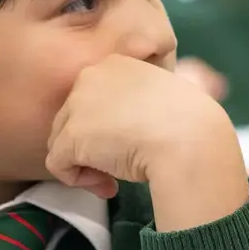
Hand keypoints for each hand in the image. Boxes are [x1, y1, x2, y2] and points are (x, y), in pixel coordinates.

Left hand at [47, 55, 247, 229]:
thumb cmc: (189, 123)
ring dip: (86, 164)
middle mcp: (90, 76)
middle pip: (72, 119)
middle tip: (120, 167)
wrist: (190, 140)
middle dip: (92, 147)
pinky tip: (109, 185)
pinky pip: (58, 166)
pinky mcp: (71, 136)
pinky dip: (78, 180)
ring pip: (62, 142)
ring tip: (115, 179)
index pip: (93, 99)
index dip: (107, 126)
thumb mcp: (163, 98)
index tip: (131, 143)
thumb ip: (139, 104)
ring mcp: (77, 105)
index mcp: (115, 64)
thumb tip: (136, 122)